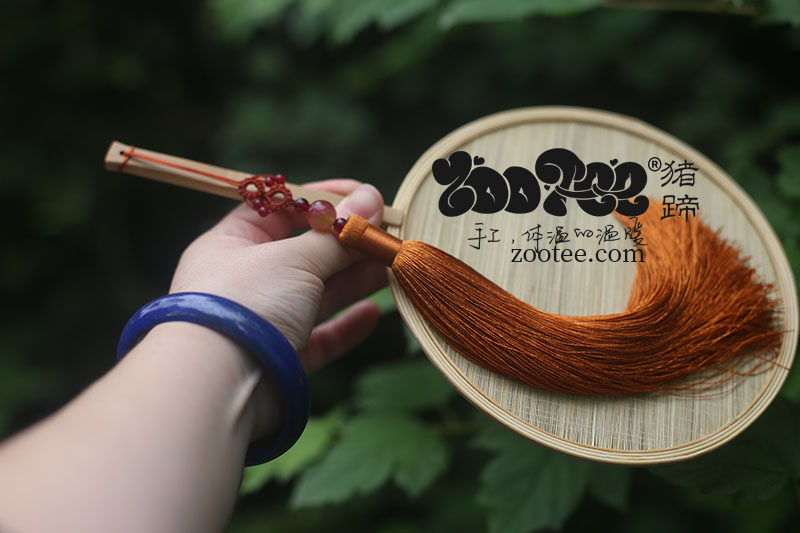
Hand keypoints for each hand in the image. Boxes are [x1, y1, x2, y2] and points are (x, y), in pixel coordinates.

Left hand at [169, 180, 386, 370]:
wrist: (219, 387)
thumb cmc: (246, 304)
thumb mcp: (294, 258)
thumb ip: (337, 233)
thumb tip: (371, 197)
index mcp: (232, 244)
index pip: (279, 209)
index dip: (321, 200)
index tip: (364, 196)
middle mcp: (247, 281)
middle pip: (306, 252)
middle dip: (349, 242)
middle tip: (390, 233)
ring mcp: (265, 321)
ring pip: (318, 293)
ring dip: (355, 278)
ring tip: (393, 265)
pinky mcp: (283, 358)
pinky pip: (320, 337)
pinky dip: (346, 325)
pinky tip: (373, 313)